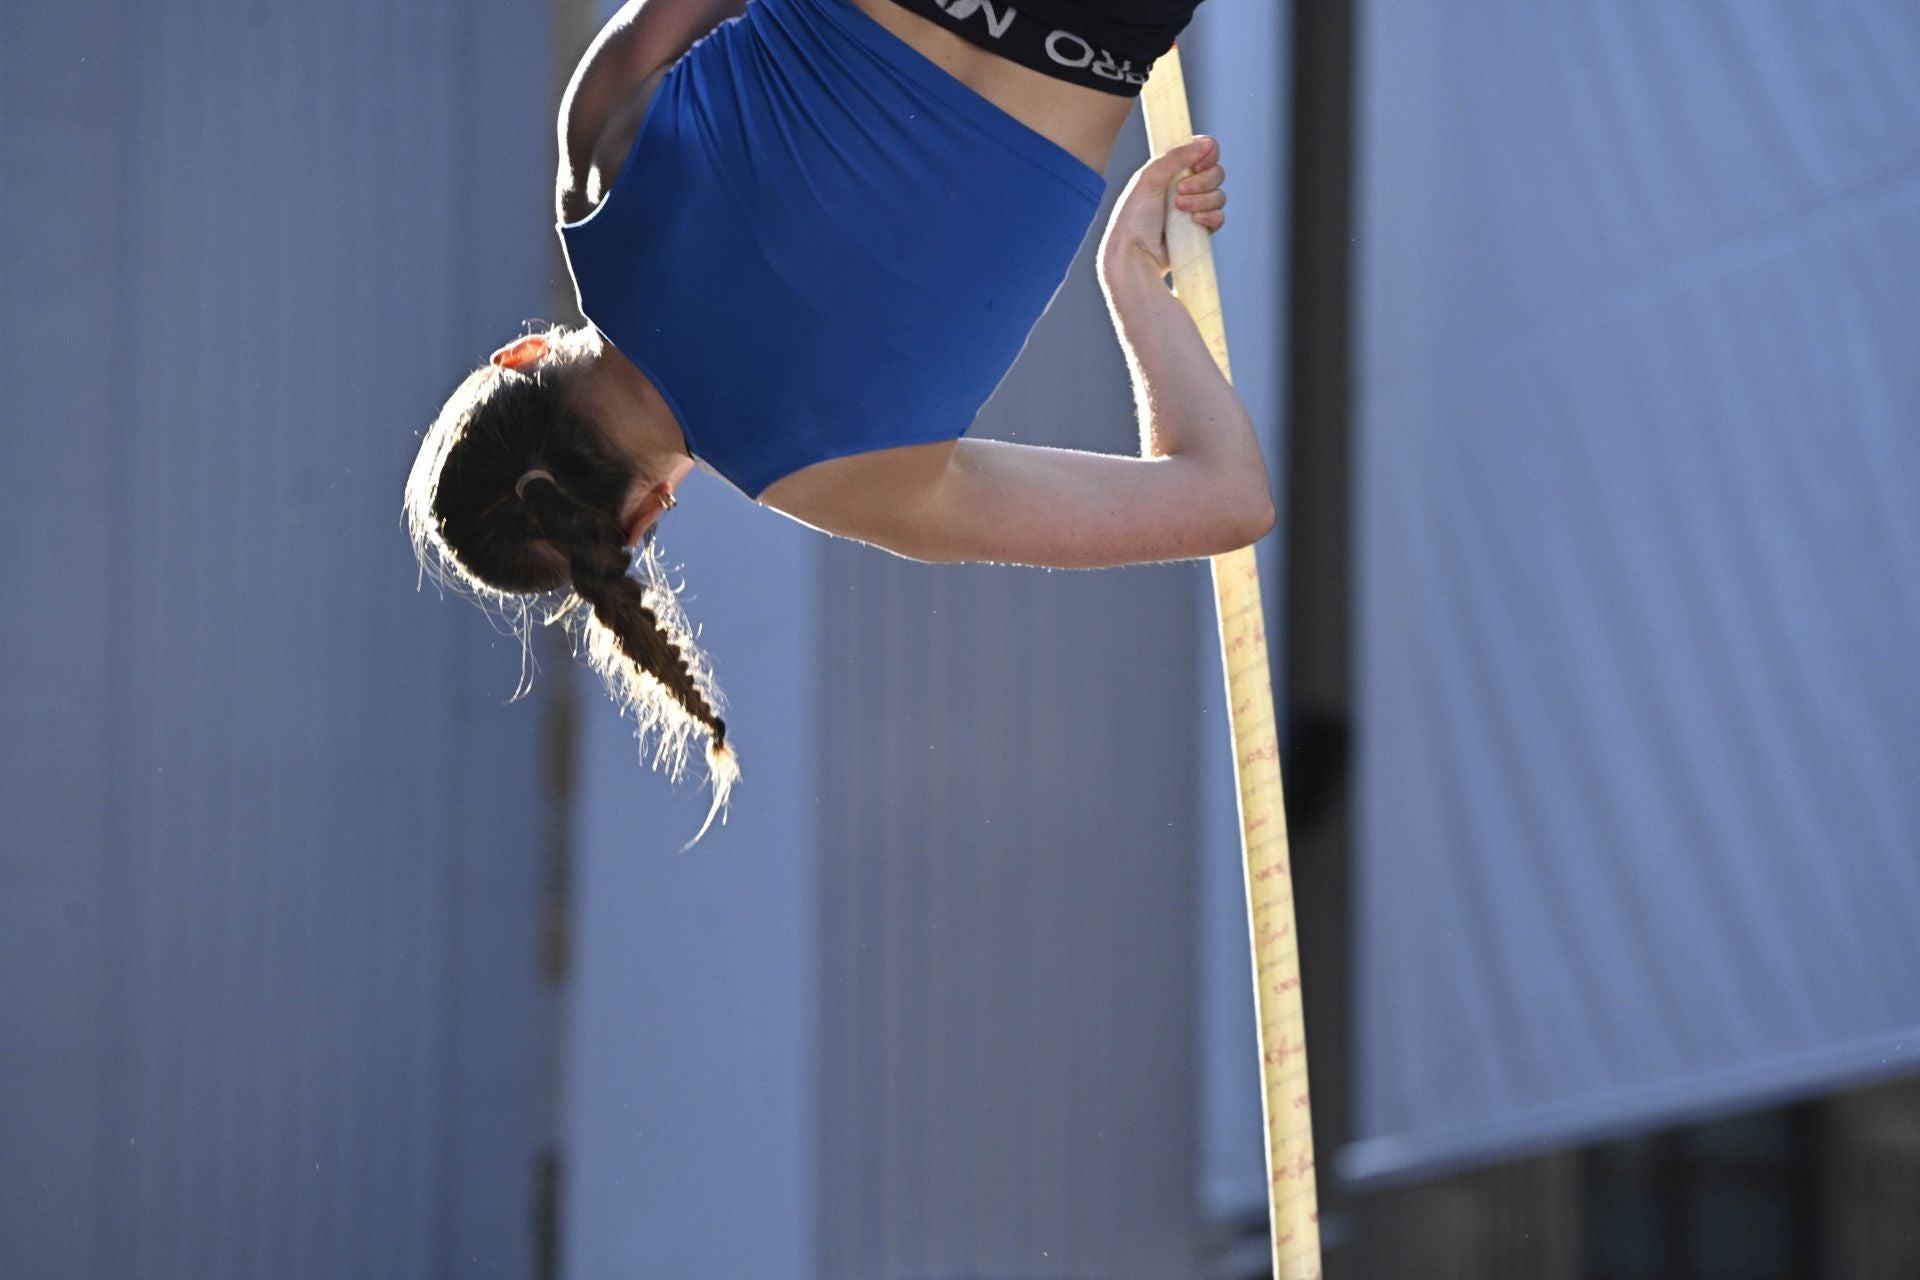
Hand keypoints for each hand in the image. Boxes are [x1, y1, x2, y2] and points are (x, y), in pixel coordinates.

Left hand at [1098, 135, 1227, 281]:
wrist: (1134, 254)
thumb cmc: (1134, 218)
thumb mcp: (1149, 178)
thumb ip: (1176, 157)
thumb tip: (1207, 143)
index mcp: (1171, 170)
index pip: (1203, 152)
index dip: (1207, 154)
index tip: (1199, 163)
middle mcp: (1184, 186)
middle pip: (1216, 173)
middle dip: (1203, 181)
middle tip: (1180, 191)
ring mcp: (1193, 209)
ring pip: (1219, 195)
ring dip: (1203, 201)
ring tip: (1180, 209)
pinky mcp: (1199, 229)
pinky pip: (1219, 217)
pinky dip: (1210, 217)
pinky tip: (1195, 222)